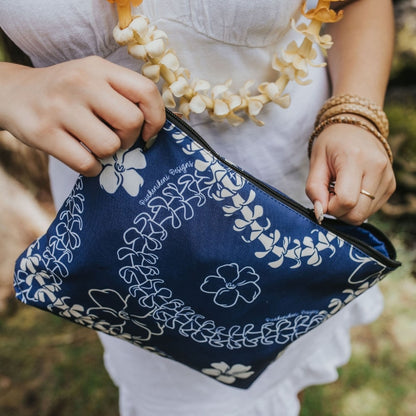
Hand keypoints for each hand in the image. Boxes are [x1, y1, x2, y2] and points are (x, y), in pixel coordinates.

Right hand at [0, 56, 164, 175]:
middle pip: (132, 122)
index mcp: (99, 68)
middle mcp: (81, 83)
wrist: (13, 93)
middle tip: (115, 138)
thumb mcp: (94, 78)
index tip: (149, 133)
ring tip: (94, 146)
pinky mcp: (44, 133)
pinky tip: (85, 160)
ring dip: (108, 155)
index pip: (146, 92)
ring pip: (110, 146)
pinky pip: (86, 164)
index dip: (157, 118)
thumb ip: (123, 94)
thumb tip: (156, 129)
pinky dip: (92, 169)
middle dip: (129, 138)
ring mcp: (60, 108)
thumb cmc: (66, 92)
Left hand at [305, 123, 395, 224]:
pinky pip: (371, 209)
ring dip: (347, 209)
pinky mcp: (391, 185)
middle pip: (357, 213)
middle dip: (338, 211)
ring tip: (340, 189)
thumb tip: (320, 212)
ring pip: (364, 214)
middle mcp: (377, 168)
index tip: (323, 196)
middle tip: (330, 194)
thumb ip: (314, 189)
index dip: (330, 207)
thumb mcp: (316, 162)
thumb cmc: (332, 144)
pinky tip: (352, 190)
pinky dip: (357, 206)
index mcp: (355, 159)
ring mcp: (387, 178)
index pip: (346, 201)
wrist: (354, 129)